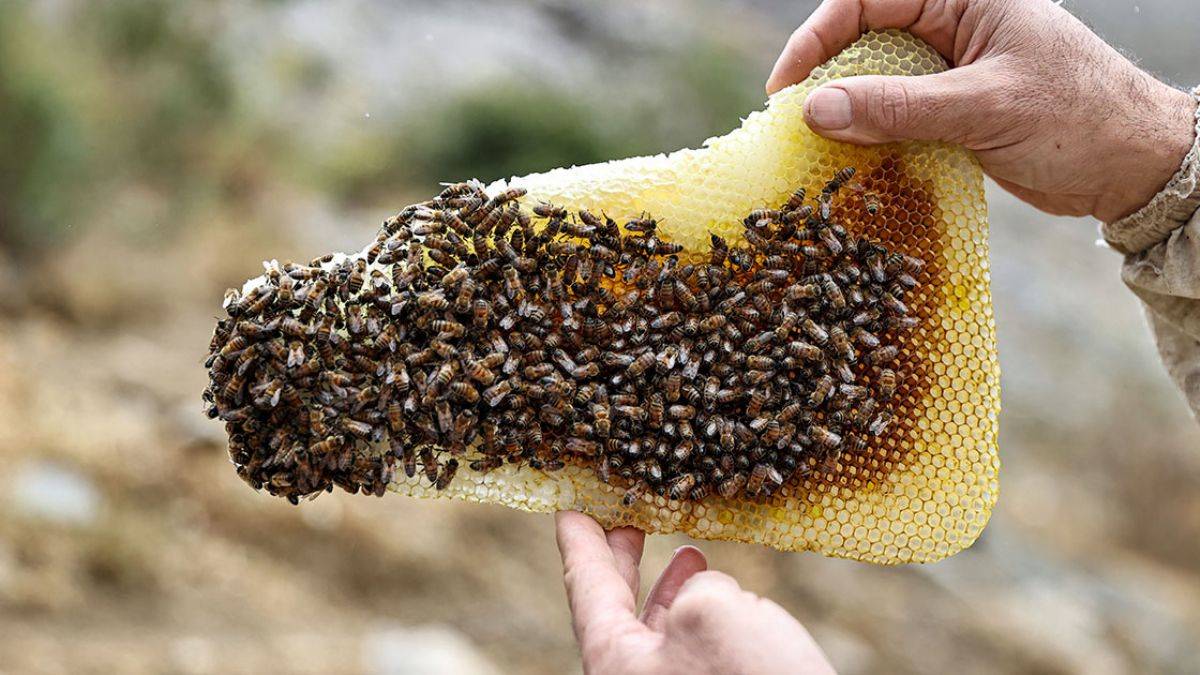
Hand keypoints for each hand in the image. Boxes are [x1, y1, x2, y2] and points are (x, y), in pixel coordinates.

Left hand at [554, 511, 834, 673]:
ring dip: (669, 587)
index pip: (584, 585)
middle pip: (613, 609)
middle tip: (622, 519)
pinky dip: (701, 613)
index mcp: (614, 660)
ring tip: (687, 554)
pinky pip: (690, 649)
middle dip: (620, 560)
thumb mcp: (710, 611)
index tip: (568, 506)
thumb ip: (693, 587)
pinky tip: (724, 598)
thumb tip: (706, 592)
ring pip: (656, 631)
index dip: (578, 539)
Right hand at [766, 0, 1195, 222]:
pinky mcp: (952, 113)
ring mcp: (950, 71)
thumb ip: (899, 107)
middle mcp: (951, 26)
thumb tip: (816, 110)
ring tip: (812, 151)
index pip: (867, 0)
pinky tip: (851, 166)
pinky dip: (870, 141)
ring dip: (845, 116)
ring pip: (875, 84)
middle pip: (862, 40)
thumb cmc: (1078, 118)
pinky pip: (894, 119)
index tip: (787, 88)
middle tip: (791, 125)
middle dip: (824, 80)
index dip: (817, 38)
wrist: (1135, 167)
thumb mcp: (984, 107)